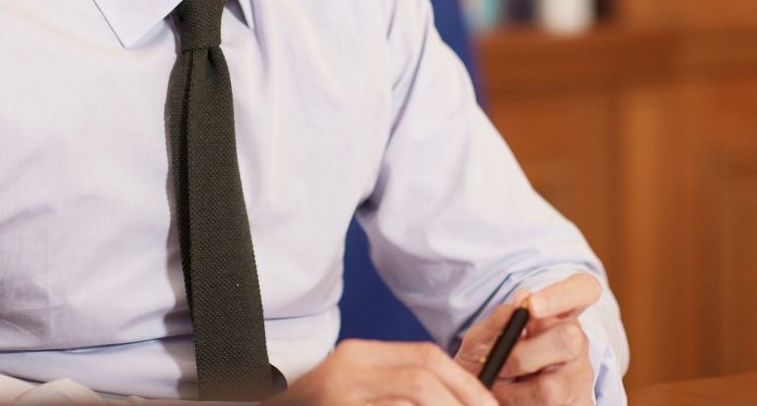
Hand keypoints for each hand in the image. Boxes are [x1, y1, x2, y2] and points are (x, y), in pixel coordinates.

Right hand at [271, 339, 496, 405]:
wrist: (267, 405)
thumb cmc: (321, 404)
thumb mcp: (356, 386)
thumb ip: (397, 383)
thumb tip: (460, 397)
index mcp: (358, 355)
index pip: (426, 356)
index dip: (466, 383)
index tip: (489, 405)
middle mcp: (348, 372)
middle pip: (424, 379)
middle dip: (463, 402)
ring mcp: (342, 397)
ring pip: (414, 399)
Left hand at [453, 274, 599, 405]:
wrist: (487, 397)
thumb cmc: (489, 360)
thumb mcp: (484, 337)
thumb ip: (501, 317)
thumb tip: (522, 299)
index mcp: (559, 313)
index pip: (584, 288)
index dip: (563, 295)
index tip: (532, 305)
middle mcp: (577, 341)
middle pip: (571, 337)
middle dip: (524, 353)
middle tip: (498, 360)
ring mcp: (579, 376)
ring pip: (551, 384)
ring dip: (513, 387)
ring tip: (496, 382)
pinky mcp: (577, 402)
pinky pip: (545, 404)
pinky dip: (515, 401)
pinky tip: (506, 396)